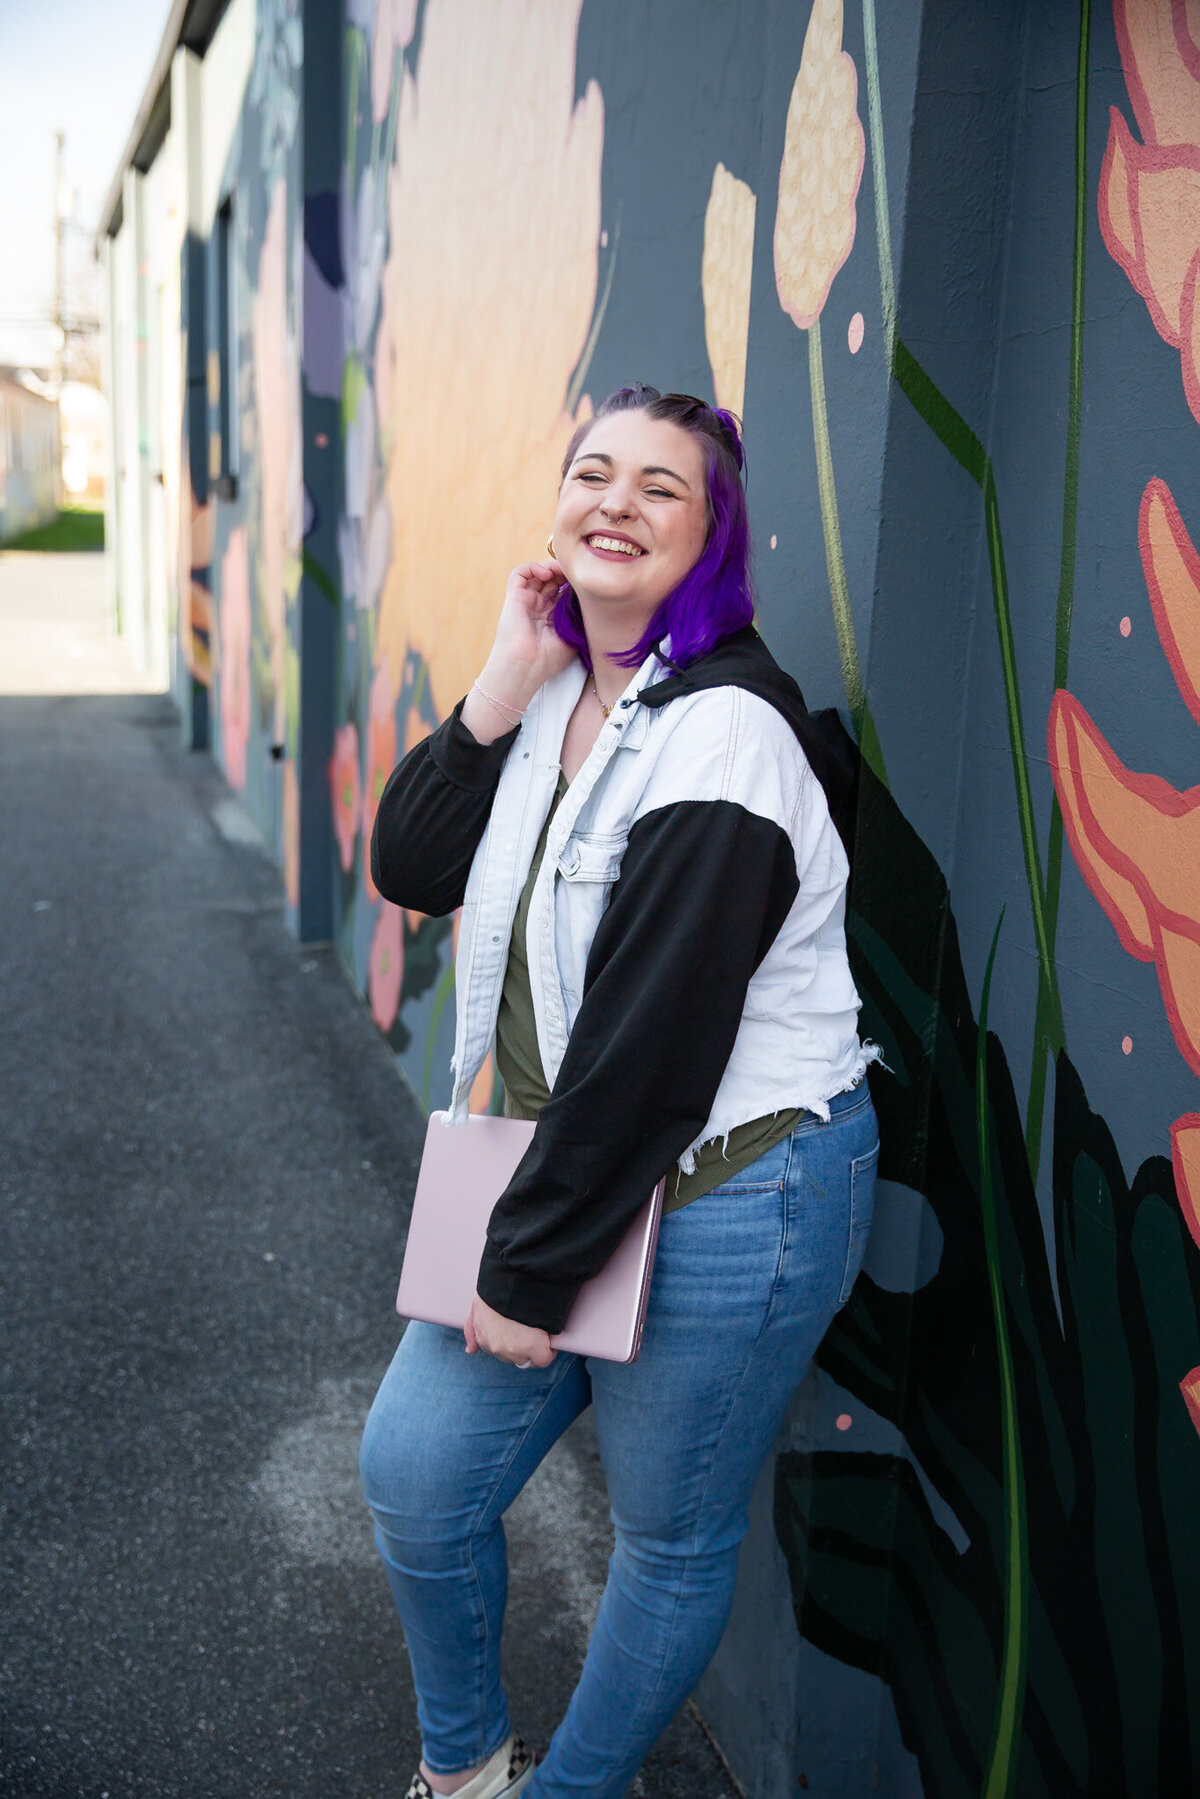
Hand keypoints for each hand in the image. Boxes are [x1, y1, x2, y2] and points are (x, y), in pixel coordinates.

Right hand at [461, 560, 575, 744]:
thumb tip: (593, 598)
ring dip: (552, 567)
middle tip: (578, 571)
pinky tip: (547, 574)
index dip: (574, 582)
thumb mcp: (572, 635)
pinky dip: (534, 567)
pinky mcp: (514, 596)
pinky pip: (520, 573)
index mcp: (551, 616)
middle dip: (566, 572)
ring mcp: (526, 600)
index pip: (564, 590)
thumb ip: (579, 616)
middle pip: (553, 579)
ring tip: (564, 570)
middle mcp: (538, 606)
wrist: (525, 667)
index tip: (587, 581)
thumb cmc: (548, 659)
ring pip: (538, 573)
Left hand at [465, 1293, 556, 1366]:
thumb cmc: (496, 1286)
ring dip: (535, 1347)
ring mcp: (514, 1350)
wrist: (513, 1276)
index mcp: (483, 1336)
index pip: (498, 1350)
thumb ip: (471, 1327)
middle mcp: (496, 1347)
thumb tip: (470, 1350)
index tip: (518, 1331)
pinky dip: (549, 1349)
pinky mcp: (533, 1347)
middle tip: (530, 1328)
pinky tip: (549, 1337)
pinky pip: (545, 1358)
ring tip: (539, 1329)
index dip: (511, 1341)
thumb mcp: (477, 1305)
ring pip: (529, 1358)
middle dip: (522, 1345)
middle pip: (514, 1356)